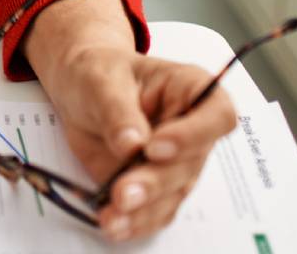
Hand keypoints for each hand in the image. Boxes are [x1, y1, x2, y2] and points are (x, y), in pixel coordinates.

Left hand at [39, 45, 237, 240]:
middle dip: (156, 182)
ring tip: (113, 215)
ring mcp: (176, 162)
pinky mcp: (156, 185)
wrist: (79, 90)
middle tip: (123, 192)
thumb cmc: (99, 72)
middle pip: (191, 164)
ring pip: (173, 192)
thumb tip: (131, 145)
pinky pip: (155, 209)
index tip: (155, 147)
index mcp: (191, 90)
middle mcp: (191, 130)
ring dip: (144, 209)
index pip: (217, 115)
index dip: (193, 135)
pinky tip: (115, 223)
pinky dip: (135, 220)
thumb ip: (117, 111)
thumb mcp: (101, 80)